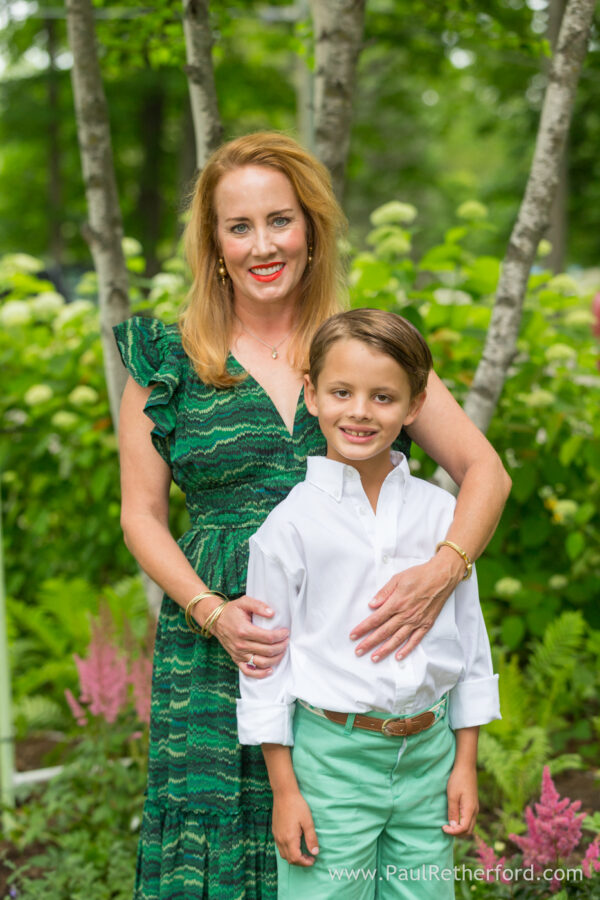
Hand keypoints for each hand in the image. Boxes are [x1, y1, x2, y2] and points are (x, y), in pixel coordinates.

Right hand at [210, 594, 288, 678]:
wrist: (215, 620)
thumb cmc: (232, 611)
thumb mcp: (244, 602)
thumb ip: (258, 606)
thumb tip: (272, 613)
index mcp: (244, 630)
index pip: (268, 637)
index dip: (280, 636)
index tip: (286, 632)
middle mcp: (241, 644)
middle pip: (267, 651)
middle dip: (281, 646)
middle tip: (286, 641)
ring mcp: (238, 654)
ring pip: (261, 662)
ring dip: (275, 659)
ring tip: (282, 651)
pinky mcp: (236, 659)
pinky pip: (248, 671)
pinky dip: (260, 674)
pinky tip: (270, 670)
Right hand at [272, 791, 318, 866]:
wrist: (284, 794)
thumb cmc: (297, 806)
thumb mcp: (308, 821)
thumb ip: (311, 838)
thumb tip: (315, 852)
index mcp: (289, 838)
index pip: (296, 858)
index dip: (305, 862)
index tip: (313, 859)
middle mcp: (281, 839)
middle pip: (289, 859)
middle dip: (300, 862)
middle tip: (310, 857)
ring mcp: (276, 836)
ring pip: (283, 854)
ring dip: (293, 857)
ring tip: (303, 852)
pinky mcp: (275, 831)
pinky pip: (280, 847)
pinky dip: (288, 851)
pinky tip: (294, 844)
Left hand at [349, 551, 463, 661]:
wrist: (442, 577)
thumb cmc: (420, 575)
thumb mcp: (397, 579)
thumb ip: (384, 593)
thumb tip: (371, 604)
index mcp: (396, 602)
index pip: (376, 619)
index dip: (363, 628)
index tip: (354, 635)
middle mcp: (405, 614)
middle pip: (383, 632)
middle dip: (369, 643)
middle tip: (358, 651)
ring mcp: (416, 621)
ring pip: (397, 639)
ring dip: (384, 650)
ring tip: (374, 658)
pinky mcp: (426, 624)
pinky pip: (415, 640)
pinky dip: (406, 649)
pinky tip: (398, 656)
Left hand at [442, 764, 478, 835]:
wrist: (466, 768)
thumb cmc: (458, 780)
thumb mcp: (452, 796)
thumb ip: (453, 812)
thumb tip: (453, 826)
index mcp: (470, 810)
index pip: (463, 829)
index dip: (453, 832)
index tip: (443, 828)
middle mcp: (475, 811)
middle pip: (468, 831)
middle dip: (457, 833)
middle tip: (445, 828)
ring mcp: (475, 808)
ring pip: (470, 826)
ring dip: (460, 830)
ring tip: (449, 825)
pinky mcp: (473, 805)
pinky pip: (469, 820)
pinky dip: (462, 824)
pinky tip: (454, 819)